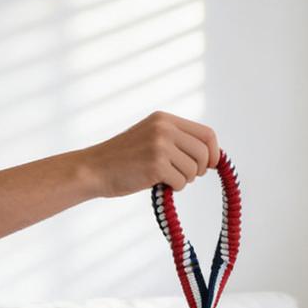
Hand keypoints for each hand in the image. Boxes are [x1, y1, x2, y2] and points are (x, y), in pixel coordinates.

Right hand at [83, 111, 220, 197]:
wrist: (94, 169)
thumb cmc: (122, 159)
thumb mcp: (150, 138)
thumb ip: (176, 141)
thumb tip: (211, 157)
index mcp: (164, 119)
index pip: (206, 134)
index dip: (213, 152)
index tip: (209, 165)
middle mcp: (164, 128)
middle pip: (204, 153)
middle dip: (199, 170)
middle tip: (184, 176)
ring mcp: (160, 145)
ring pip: (194, 170)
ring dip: (183, 180)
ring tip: (164, 178)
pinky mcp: (156, 165)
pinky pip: (181, 182)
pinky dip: (173, 188)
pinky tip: (157, 184)